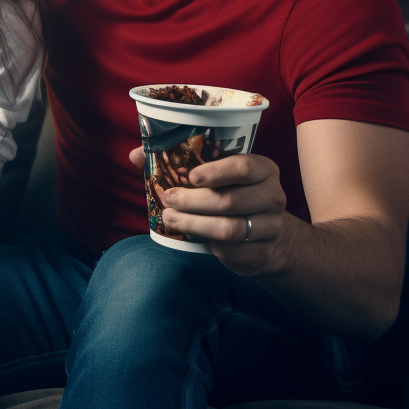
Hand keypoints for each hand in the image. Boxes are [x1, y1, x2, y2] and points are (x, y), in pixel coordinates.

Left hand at [128, 146, 286, 274]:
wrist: (265, 231)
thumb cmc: (230, 192)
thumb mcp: (215, 173)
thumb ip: (177, 160)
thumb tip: (135, 155)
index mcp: (263, 169)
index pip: (242, 167)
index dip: (215, 172)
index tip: (189, 176)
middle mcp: (273, 196)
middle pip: (229, 201)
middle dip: (193, 202)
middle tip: (168, 200)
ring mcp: (272, 227)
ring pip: (229, 229)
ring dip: (195, 225)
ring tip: (170, 219)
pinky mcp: (264, 253)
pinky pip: (232, 252)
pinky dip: (210, 246)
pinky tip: (196, 238)